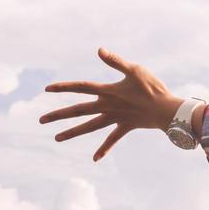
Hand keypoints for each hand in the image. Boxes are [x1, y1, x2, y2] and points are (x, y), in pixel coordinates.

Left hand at [39, 49, 181, 160]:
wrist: (167, 111)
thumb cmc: (153, 88)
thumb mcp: (135, 70)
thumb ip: (116, 62)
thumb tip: (99, 50)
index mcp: (108, 91)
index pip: (81, 87)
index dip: (64, 87)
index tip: (46, 89)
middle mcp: (108, 106)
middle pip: (78, 110)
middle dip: (59, 115)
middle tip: (41, 120)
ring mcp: (116, 118)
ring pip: (89, 126)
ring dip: (72, 132)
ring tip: (56, 138)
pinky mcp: (126, 126)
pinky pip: (112, 139)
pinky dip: (104, 148)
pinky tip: (95, 158)